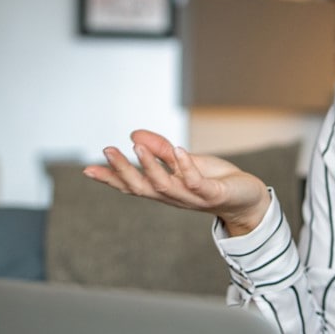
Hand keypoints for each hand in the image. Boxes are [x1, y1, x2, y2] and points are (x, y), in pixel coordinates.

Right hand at [83, 130, 271, 235]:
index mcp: (164, 189)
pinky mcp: (213, 193)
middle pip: (142, 187)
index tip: (87, 170)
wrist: (247, 199)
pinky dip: (186, 166)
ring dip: (150, 166)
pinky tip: (178, 150)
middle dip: (123, 170)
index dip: (110, 178)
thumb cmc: (215, 181)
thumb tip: (134, 134)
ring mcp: (193, 197)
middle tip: (107, 150)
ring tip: (137, 146)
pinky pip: (197, 181)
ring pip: (165, 185)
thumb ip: (160, 150)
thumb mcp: (184, 161)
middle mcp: (174, 196)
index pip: (132, 185)